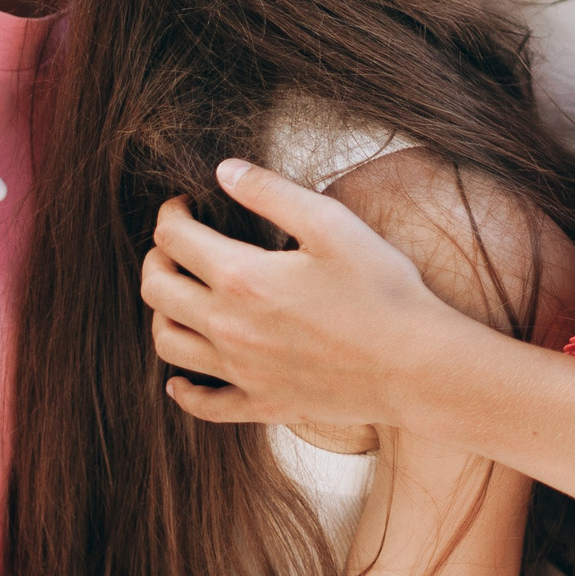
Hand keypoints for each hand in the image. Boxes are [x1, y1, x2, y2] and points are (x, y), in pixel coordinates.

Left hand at [143, 158, 459, 428]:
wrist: (417, 365)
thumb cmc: (383, 290)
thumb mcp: (332, 224)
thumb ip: (271, 192)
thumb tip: (223, 171)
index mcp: (242, 278)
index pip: (174, 239)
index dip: (172, 214)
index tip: (185, 205)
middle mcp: (229, 328)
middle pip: (157, 290)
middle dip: (157, 258)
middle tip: (176, 244)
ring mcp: (242, 372)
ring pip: (168, 344)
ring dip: (163, 313)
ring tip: (183, 296)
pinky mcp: (263, 404)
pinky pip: (203, 404)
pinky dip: (184, 389)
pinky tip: (184, 377)